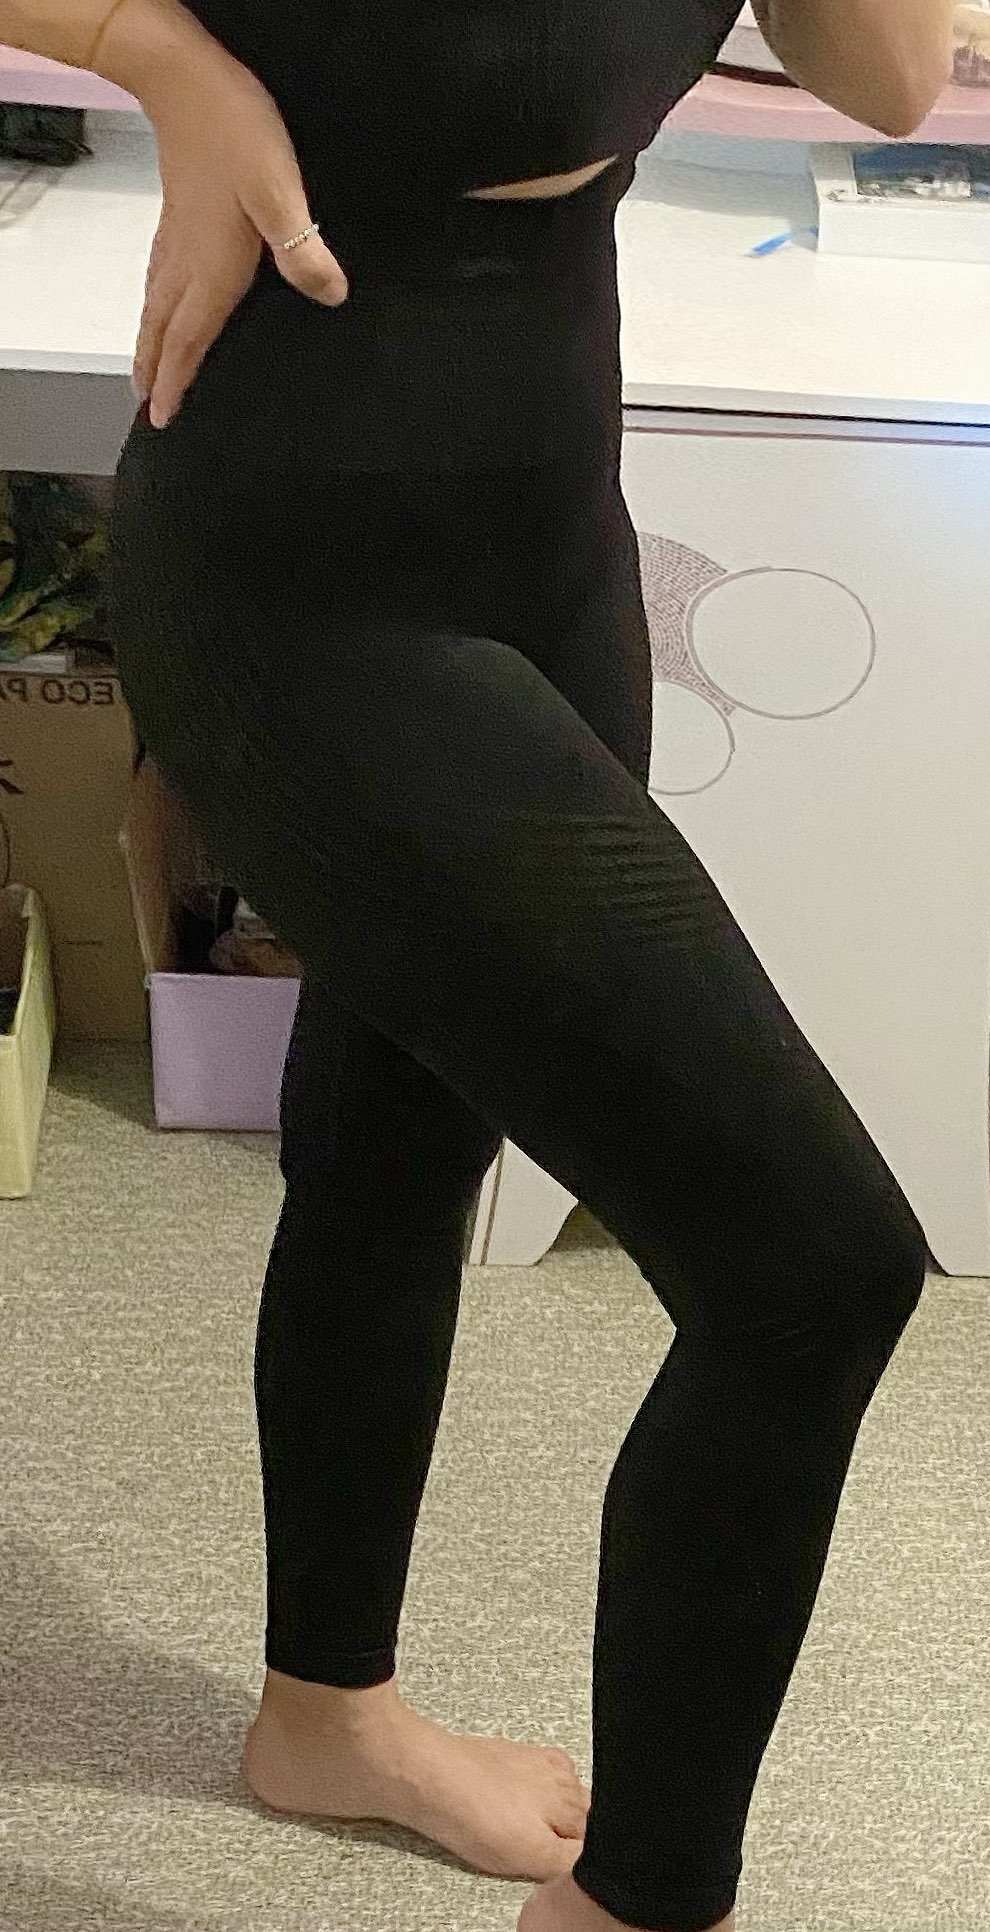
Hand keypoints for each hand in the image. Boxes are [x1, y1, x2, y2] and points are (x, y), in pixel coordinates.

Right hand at [132, 47, 348, 427]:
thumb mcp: (280, 191)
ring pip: (156, 307)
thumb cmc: (231, 130)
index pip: (189, 340)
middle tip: (148, 407)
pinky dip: (156, 307)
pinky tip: (163, 304)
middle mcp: (187, 262)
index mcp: (211, 268)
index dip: (176, 381)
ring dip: (151, 343)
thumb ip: (303, 248)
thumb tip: (330, 293)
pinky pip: (159, 279)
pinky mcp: (176, 217)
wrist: (186, 79)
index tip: (164, 416)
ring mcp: (177, 239)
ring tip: (148, 370)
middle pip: (163, 332)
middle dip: (154, 373)